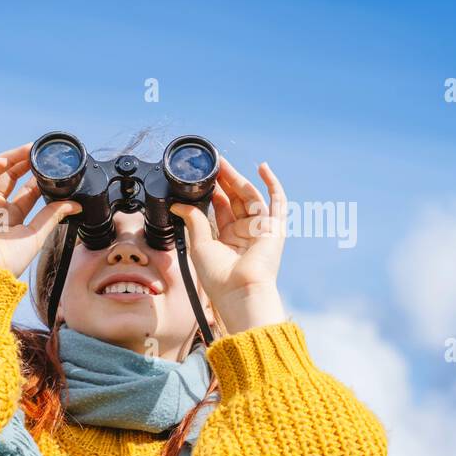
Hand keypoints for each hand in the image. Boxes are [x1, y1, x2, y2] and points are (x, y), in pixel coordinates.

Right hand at [0, 143, 80, 277]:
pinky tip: (0, 163)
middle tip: (36, 151)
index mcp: (12, 217)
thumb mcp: (36, 234)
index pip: (25, 189)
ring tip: (23, 152)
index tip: (50, 164)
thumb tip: (76, 204)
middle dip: (22, 161)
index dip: (36, 175)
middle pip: (8, 175)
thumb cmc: (7, 261)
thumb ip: (53, 215)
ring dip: (6, 157)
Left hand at [170, 158, 288, 335]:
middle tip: (213, 165)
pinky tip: (263, 167)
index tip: (203, 177)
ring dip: (238, 179)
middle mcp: (245, 232)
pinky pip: (277, 202)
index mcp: (228, 239)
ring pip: (250, 196)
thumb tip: (178, 204)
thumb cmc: (220, 278)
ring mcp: (261, 229)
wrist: (240, 291)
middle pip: (235, 199)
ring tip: (224, 164)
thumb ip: (193, 220)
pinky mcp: (275, 228)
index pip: (221, 208)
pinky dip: (272, 184)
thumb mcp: (199, 245)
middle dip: (224, 181)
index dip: (213, 191)